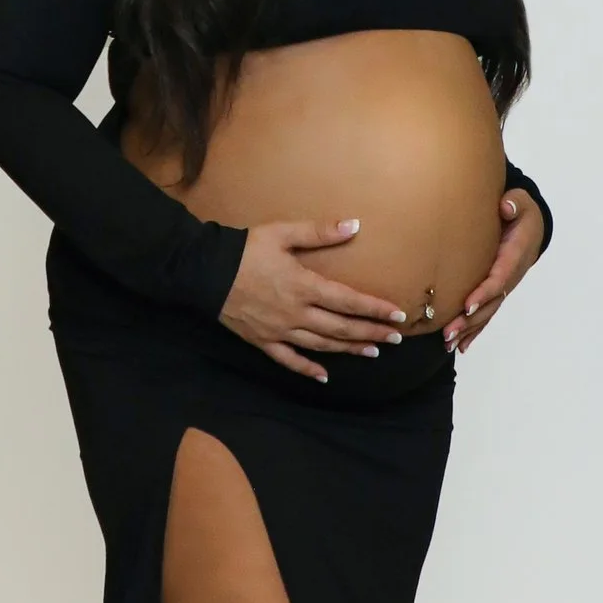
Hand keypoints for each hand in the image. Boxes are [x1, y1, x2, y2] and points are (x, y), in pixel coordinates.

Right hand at [218, 218, 408, 383]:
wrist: (204, 271)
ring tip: (371, 352)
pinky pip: (289, 359)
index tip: (398, 315)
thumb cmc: (245, 250)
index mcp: (304, 286)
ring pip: (321, 345)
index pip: (349, 301)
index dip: (375, 309)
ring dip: (348, 349)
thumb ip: (319, 232)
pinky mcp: (262, 340)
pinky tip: (324, 376)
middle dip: (370, 333)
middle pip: (341, 328)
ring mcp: (280, 330)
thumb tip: (354, 225)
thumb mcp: (282, 233)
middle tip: (394, 339)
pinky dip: (307, 369)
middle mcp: (296, 313)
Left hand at [442, 189, 546, 355]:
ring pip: (487, 312)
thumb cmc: (520, 212)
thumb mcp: (521, 202)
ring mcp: (505, 286)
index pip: (500, 276)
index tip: (467, 304)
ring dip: (468, 329)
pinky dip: (474, 331)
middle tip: (448, 331)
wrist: (531, 227)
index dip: (485, 292)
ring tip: (448, 342)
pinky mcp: (498, 292)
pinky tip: (460, 346)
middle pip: (491, 302)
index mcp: (516, 254)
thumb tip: (506, 206)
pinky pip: (486, 314)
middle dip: (470, 319)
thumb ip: (515, 203)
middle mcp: (511, 275)